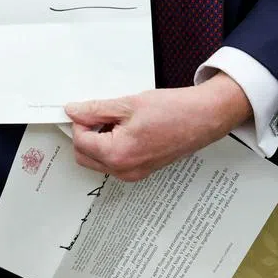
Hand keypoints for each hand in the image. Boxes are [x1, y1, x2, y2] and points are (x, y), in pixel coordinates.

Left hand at [64, 73, 252, 180]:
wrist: (204, 118)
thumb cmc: (173, 111)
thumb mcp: (127, 104)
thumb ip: (95, 110)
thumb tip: (73, 111)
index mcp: (118, 155)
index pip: (79, 141)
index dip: (80, 121)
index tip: (88, 109)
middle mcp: (125, 170)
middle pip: (84, 156)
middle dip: (85, 134)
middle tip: (98, 114)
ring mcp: (134, 173)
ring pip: (98, 160)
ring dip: (97, 141)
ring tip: (116, 120)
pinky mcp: (142, 170)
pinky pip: (114, 162)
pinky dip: (111, 146)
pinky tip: (124, 128)